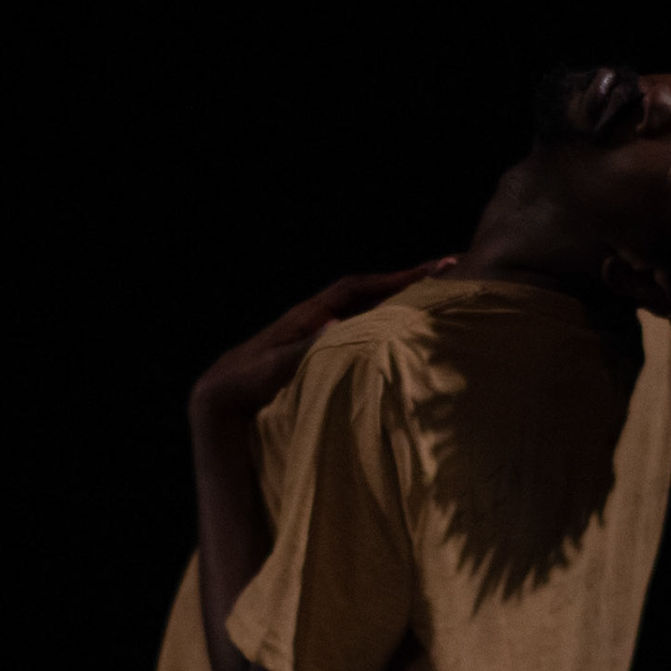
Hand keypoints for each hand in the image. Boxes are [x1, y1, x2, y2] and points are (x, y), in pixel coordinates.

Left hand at [189, 256, 456, 424]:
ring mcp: (321, 336)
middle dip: (408, 283)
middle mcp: (318, 319)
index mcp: (308, 315)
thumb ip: (303, 347)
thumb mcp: (270, 367)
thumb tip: (337, 324)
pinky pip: (362, 334)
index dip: (394, 278)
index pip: (358, 287)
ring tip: (439, 300)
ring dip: (401, 304)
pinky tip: (406, 337)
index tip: (433, 270)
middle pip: (370, 293)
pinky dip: (386, 329)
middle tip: (451, 272)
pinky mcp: (322, 355)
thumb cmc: (242, 384)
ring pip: (369, 313)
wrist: (220, 401)